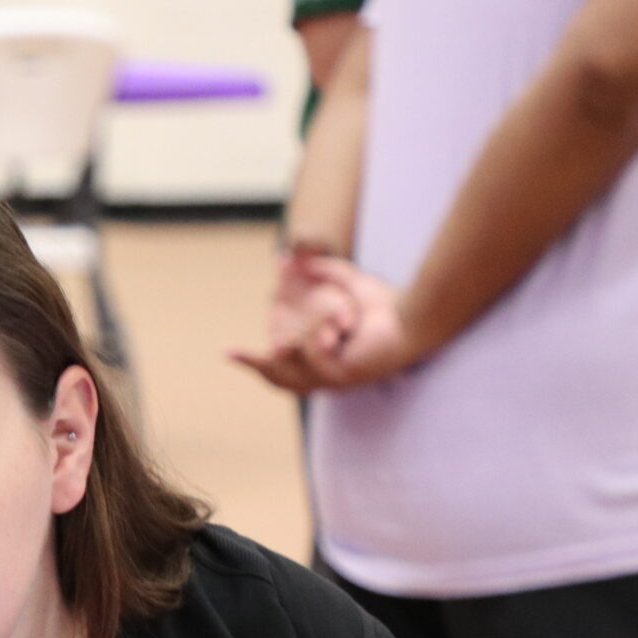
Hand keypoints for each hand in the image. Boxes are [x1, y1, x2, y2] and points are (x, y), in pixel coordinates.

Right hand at [230, 255, 429, 393]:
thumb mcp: (346, 281)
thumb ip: (322, 270)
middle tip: (247, 348)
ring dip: (312, 328)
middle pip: (276, 377)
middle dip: (263, 357)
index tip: (226, 352)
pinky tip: (341, 326)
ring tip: (340, 317)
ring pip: (291, 355)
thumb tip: (293, 255)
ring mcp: (330, 382)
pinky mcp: (338, 378)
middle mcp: (322, 379)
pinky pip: (310, 350)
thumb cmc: (386, 306)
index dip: (252, 362)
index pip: (277, 371)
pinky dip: (321, 331)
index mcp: (320, 363)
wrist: (411, 318)